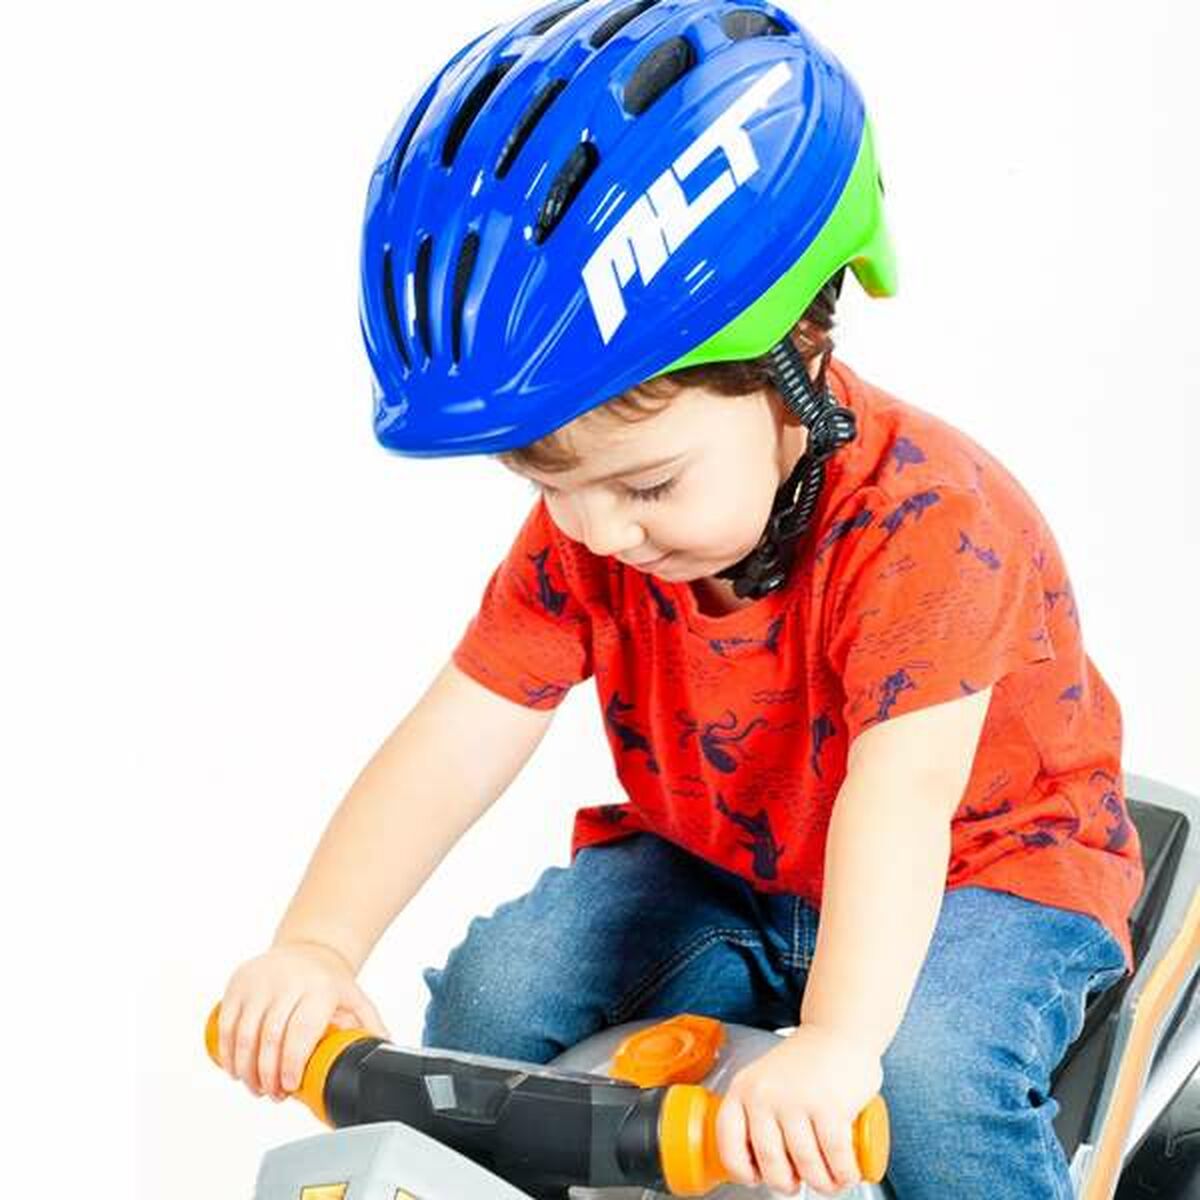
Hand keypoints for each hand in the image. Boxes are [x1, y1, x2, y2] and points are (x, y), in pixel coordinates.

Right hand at [214, 941, 388, 1101]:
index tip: (289, 1087)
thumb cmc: (329, 983)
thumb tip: (386, 1057)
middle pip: (270, 1038)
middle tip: (273, 1094)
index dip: (291, 1064)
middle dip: (267, 1076)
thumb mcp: (355, 1000)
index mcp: (319, 989)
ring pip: (244, 1034)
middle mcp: (288, 982)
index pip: (301, 1031)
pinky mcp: (238, 983)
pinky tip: (235, 1070)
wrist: (308, 948)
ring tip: (256, 1087)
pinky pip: (225, 1024)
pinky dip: (227, 1054)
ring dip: (246, 1070)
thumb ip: (370, 1028)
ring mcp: (260, 982)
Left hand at [716, 1024, 881, 1195]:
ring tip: (830, 1179)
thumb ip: (756, 1114)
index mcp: (743, 1089)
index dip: (740, 1169)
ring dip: (822, 1184)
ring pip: (806, 1167)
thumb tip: (756, 1165)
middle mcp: (764, 1094)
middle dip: (787, 1184)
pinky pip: (836, 1159)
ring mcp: (796, 1100)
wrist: (838, 1032)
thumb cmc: (803, 1064)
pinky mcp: (830, 1106)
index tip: (756, 1177)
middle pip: (771, 1164)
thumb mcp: (765, 1081)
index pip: (728, 1141)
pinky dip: (844, 1175)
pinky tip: (847, 1173)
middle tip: (799, 1181)